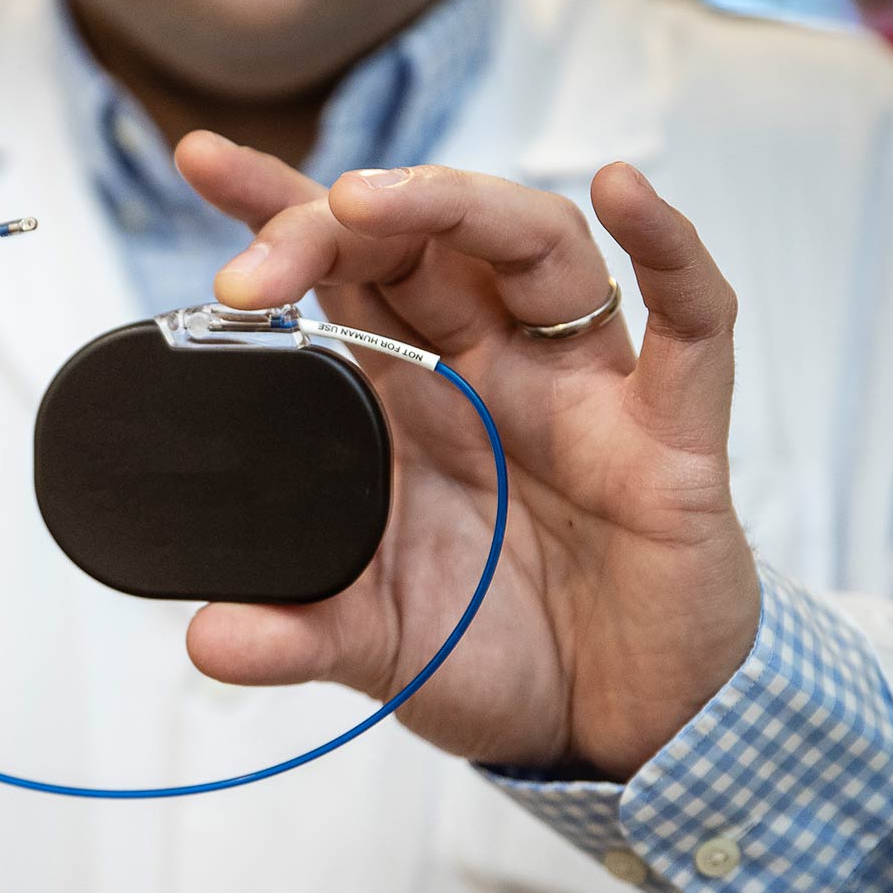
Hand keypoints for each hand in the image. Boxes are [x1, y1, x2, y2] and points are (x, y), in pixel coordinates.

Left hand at [175, 131, 760, 779]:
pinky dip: (670, 252)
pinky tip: (625, 194)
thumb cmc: (500, 657)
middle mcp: (491, 371)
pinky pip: (692, 323)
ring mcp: (580, 391)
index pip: (342, 274)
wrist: (609, 729)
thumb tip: (205, 640)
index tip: (200, 162)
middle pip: (423, 241)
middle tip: (255, 264)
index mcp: (409, 401)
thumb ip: (297, 635)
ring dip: (456, 206)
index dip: (280, 214)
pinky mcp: (670, 432)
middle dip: (336, 223)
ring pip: (535, 247)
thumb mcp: (379, 646)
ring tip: (370, 200)